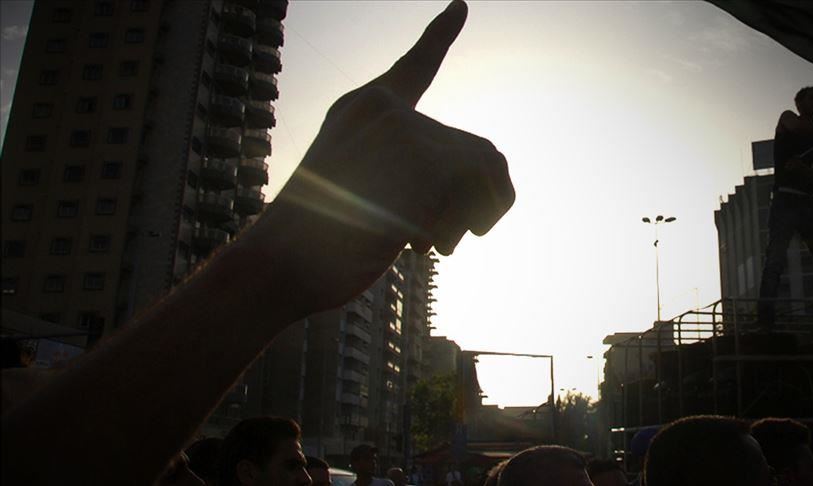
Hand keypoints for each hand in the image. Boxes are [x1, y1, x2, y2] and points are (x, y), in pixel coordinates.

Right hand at [246, 0, 514, 315]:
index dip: (439, 35)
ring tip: (429, 244)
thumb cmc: (312, 238)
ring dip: (471, 215)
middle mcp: (384, 111)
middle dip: (473, 200)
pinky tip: (419, 243)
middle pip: (477, 148)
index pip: (413, 68)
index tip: (461, 6)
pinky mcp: (425, 165)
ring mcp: (404, 132)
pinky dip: (465, 226)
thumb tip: (475, 181)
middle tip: (437, 243)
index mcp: (361, 111)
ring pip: (487, 166)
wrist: (277, 261)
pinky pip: (484, 193)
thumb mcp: (354, 188)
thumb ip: (402, 170)